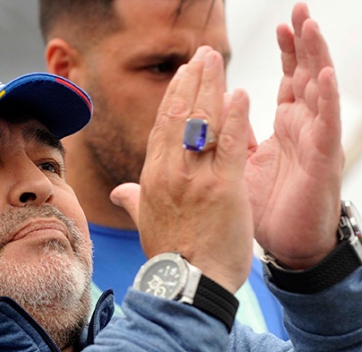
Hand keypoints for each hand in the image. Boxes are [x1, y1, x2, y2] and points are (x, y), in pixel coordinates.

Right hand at [111, 47, 253, 293]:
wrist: (187, 285)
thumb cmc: (170, 257)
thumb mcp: (146, 224)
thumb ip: (135, 200)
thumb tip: (119, 191)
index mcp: (153, 178)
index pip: (163, 127)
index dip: (174, 97)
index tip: (184, 74)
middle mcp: (171, 172)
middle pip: (181, 115)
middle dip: (194, 80)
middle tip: (205, 54)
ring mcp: (197, 179)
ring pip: (204, 123)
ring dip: (212, 87)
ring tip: (219, 62)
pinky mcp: (225, 188)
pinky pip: (231, 145)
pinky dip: (236, 118)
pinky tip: (242, 95)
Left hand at [245, 3, 344, 269]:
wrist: (288, 248)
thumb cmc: (269, 210)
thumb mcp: (243, 167)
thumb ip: (232, 140)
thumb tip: (215, 119)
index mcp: (288, 127)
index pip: (289, 79)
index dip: (286, 51)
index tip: (282, 22)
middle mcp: (306, 128)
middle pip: (306, 74)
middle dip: (303, 42)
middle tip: (299, 8)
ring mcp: (317, 141)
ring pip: (320, 91)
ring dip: (317, 57)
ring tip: (311, 25)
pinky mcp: (325, 160)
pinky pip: (327, 124)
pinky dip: (327, 98)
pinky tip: (325, 74)